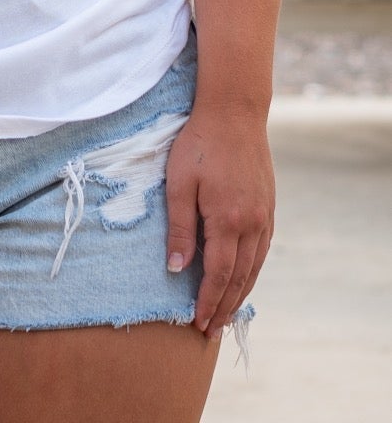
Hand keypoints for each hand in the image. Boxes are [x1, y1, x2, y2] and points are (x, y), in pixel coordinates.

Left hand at [164, 102, 274, 335]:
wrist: (234, 112)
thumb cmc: (199, 143)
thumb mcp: (178, 182)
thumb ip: (180, 227)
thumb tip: (175, 268)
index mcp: (227, 220)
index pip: (217, 274)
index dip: (207, 301)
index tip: (197, 323)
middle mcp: (251, 224)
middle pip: (239, 278)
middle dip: (224, 307)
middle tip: (211, 331)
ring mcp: (264, 217)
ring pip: (254, 268)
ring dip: (240, 294)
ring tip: (226, 314)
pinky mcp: (268, 208)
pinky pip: (262, 250)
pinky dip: (252, 272)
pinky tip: (243, 280)